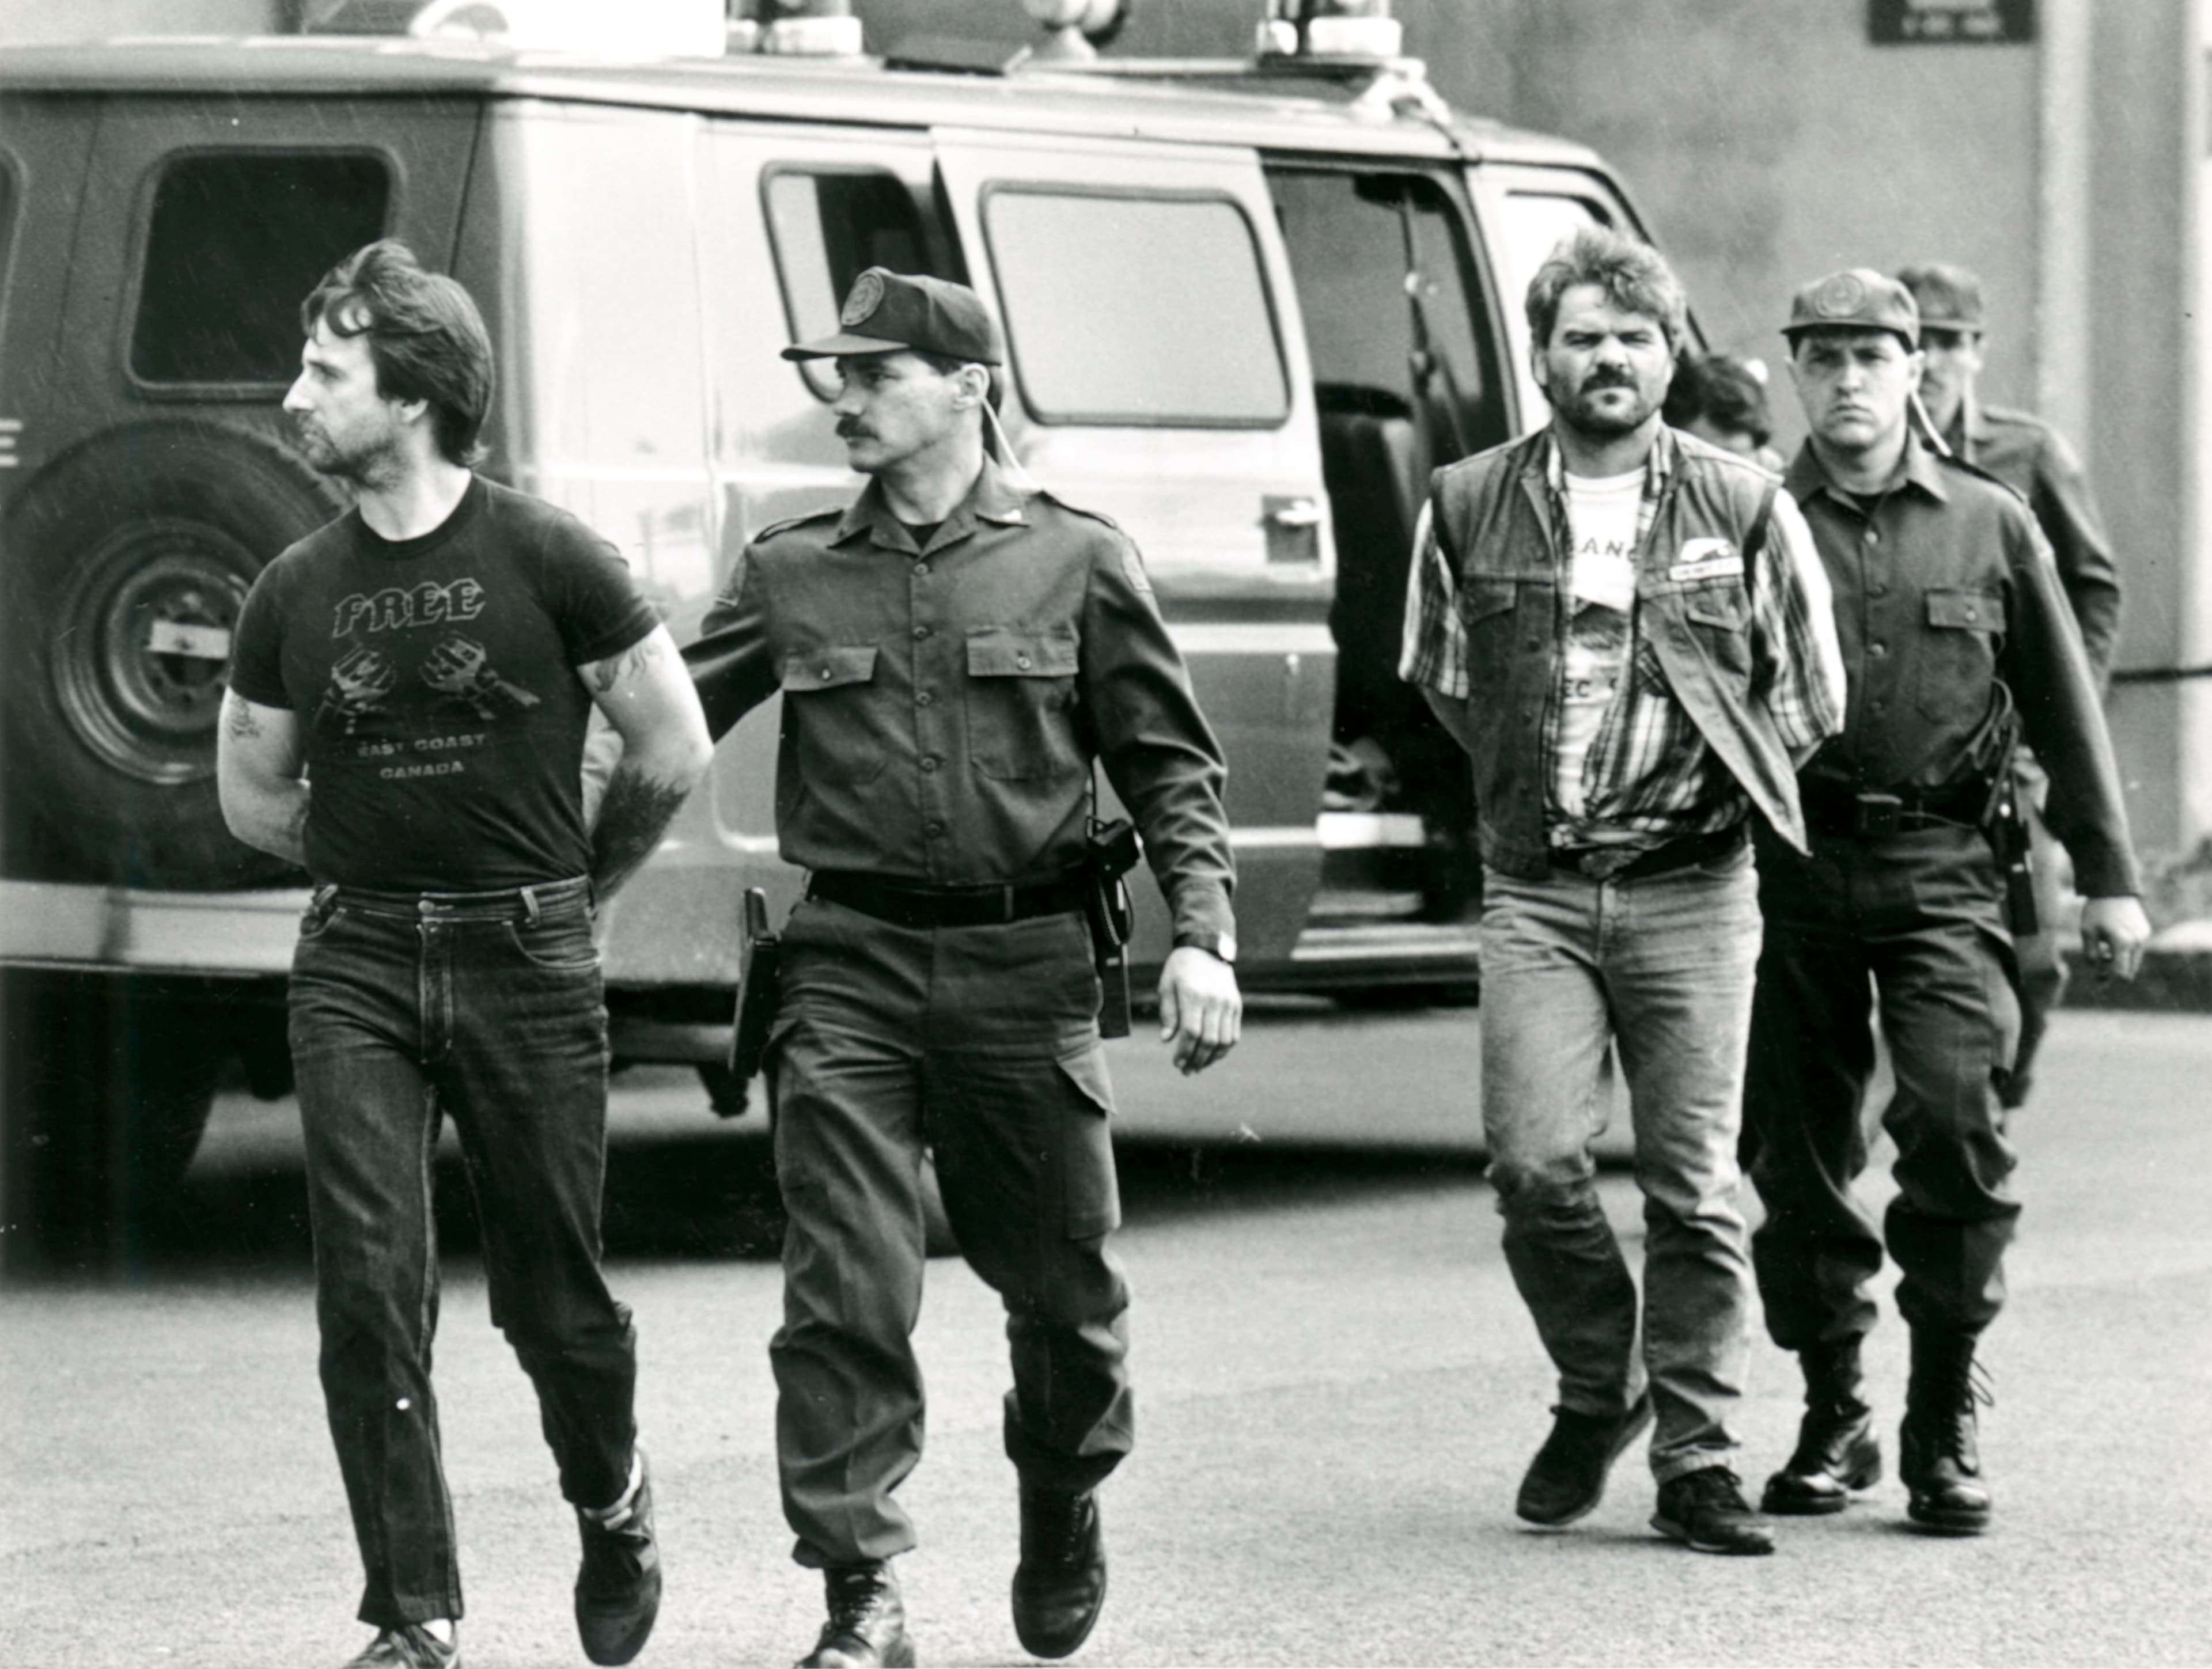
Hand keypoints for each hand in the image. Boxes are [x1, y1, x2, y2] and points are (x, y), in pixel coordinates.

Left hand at [1158, 944, 1240, 1075]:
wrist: (1207, 948)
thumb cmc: (1181, 968)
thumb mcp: (1167, 985)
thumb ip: (1168, 1013)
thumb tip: (1166, 1039)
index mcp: (1193, 995)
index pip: (1191, 1032)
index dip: (1184, 1052)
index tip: (1177, 1063)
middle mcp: (1214, 1000)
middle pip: (1209, 1040)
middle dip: (1197, 1060)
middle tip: (1187, 1070)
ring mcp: (1228, 1003)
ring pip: (1224, 1041)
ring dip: (1211, 1058)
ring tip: (1199, 1066)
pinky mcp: (1237, 1005)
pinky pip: (1234, 1034)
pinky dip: (1224, 1049)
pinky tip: (1212, 1055)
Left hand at [2079, 895, 2151, 981]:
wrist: (2113, 889)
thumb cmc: (2096, 911)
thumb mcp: (2087, 933)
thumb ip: (2092, 956)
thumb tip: (2098, 974)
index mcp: (2123, 943)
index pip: (2121, 974)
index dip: (2109, 981)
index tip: (2097, 982)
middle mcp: (2137, 942)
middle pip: (2129, 972)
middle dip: (2114, 974)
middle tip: (2098, 972)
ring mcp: (2144, 937)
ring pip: (2133, 962)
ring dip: (2120, 963)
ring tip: (2103, 953)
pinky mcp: (2146, 932)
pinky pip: (2136, 950)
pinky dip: (2126, 953)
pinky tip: (2112, 943)